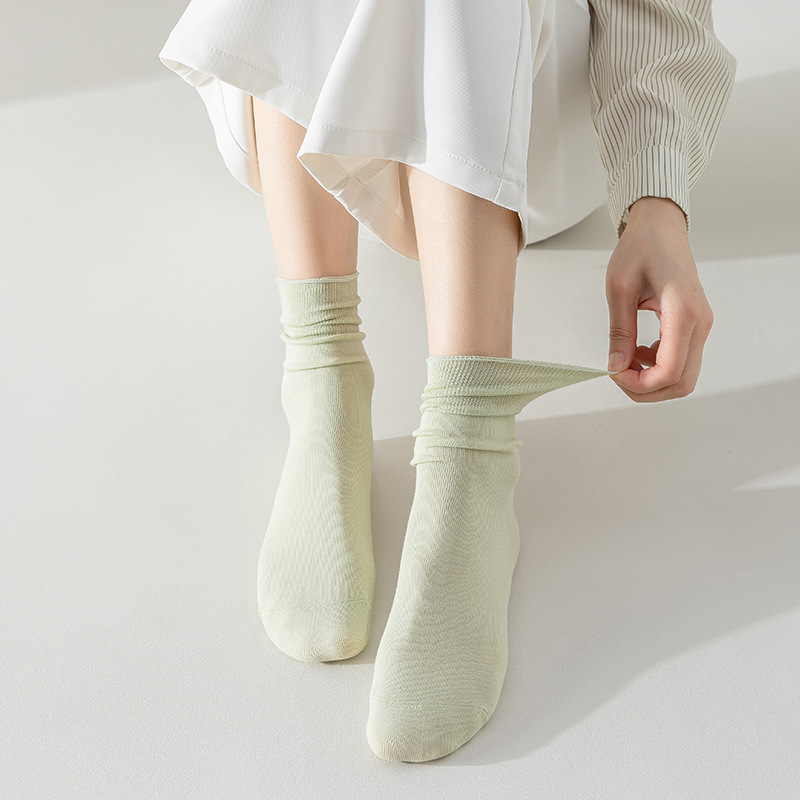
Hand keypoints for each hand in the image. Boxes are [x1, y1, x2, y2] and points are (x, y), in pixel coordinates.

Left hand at [606, 197, 713, 401]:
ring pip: (684, 377)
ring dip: (653, 381)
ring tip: (626, 360)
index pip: (669, 372)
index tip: (614, 373)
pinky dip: (660, 368)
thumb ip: (619, 332)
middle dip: (646, 390)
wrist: (661, 228)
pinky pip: (683, 361)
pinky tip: (639, 352)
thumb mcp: (619, 289)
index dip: (640, 384)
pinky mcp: (696, 326)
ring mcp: (702, 326)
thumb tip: (615, 367)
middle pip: (682, 383)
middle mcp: (700, 323)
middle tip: (617, 374)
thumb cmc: (641, 249)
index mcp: (684, 312)